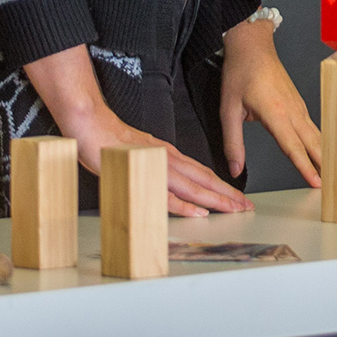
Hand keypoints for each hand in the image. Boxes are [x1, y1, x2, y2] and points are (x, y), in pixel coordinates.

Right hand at [25, 45, 252, 217]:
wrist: (90, 123)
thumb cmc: (110, 140)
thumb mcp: (141, 155)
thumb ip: (155, 168)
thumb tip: (167, 184)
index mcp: (169, 154)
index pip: (202, 172)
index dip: (221, 186)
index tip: (237, 198)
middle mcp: (168, 158)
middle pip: (204, 179)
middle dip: (227, 194)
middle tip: (247, 207)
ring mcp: (157, 164)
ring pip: (193, 186)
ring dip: (215, 199)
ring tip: (233, 209)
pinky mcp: (143, 171)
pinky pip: (166, 192)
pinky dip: (184, 204)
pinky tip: (198, 212)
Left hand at [220, 19, 321, 187]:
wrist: (252, 45)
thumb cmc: (240, 73)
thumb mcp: (228, 109)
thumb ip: (232, 142)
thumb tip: (234, 169)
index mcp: (275, 113)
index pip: (292, 147)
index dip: (305, 167)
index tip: (316, 183)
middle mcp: (292, 110)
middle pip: (312, 143)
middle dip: (324, 164)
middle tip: (334, 185)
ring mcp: (298, 105)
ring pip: (315, 134)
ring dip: (325, 153)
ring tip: (333, 172)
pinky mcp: (298, 102)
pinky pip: (312, 126)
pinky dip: (320, 141)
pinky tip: (322, 150)